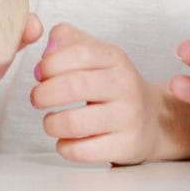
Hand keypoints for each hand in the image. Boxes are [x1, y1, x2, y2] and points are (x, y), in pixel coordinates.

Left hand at [30, 24, 162, 163]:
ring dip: (51, 123)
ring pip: (73, 123)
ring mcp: (127, 117)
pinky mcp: (125, 146)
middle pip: (73, 87)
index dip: (50, 64)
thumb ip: (68, 40)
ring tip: (51, 121)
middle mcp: (125, 85)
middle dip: (43, 94)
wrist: (152, 120)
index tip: (40, 73)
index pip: (79, 53)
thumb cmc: (113, 85)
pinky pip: (81, 150)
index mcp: (115, 58)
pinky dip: (64, 147)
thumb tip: (47, 49)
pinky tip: (65, 140)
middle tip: (37, 99)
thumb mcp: (96, 54)